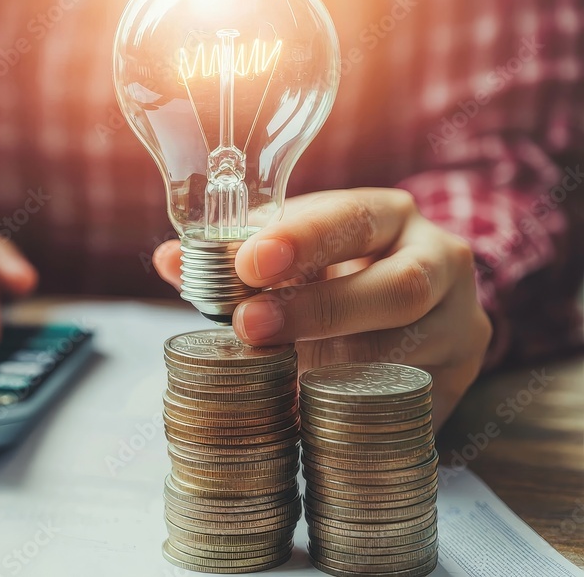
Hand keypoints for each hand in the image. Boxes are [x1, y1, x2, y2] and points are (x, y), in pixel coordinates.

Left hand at [152, 188, 491, 427]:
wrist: (418, 301)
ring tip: (276, 383)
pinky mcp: (462, 375)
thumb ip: (234, 257)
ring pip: (409, 350)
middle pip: (396, 288)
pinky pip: (414, 397)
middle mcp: (439, 261)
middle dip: (320, 310)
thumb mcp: (294, 253)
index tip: (250, 263)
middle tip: (251, 326)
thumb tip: (170, 260)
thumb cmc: (338, 270)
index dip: (303, 239)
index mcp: (388, 216)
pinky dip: (362, 407)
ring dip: (338, 369)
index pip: (352, 218)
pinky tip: (318, 417)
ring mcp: (460, 321)